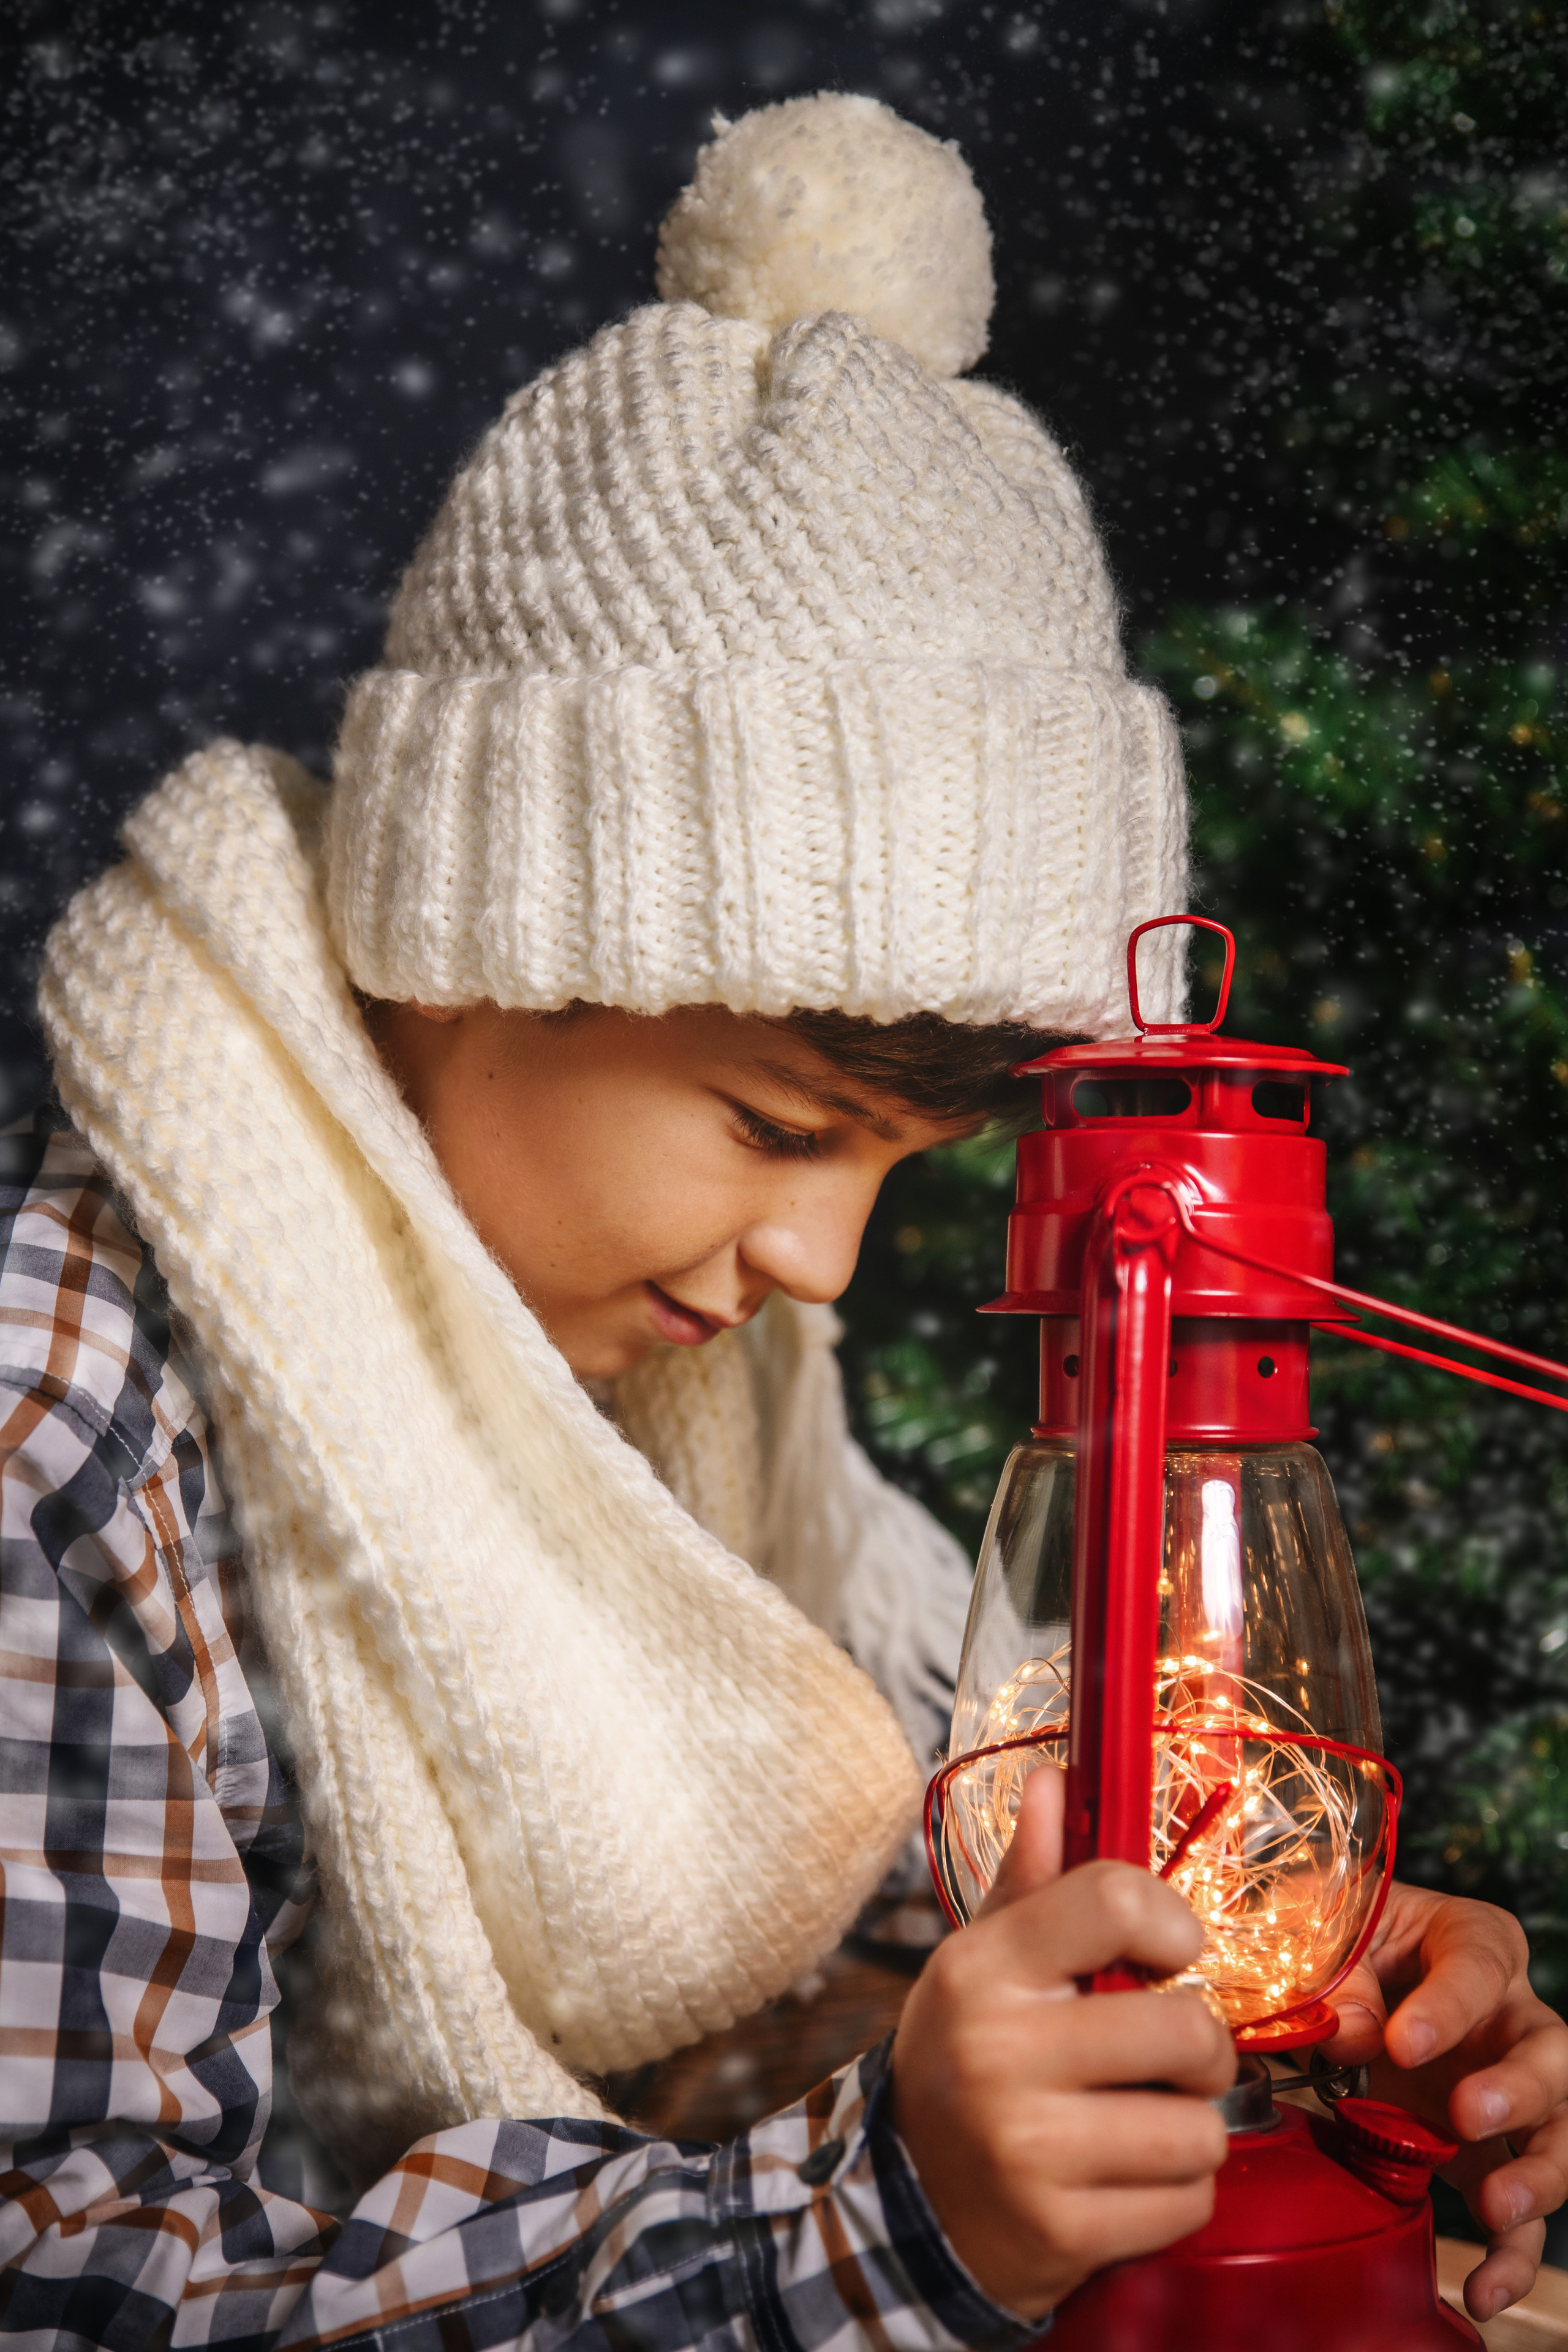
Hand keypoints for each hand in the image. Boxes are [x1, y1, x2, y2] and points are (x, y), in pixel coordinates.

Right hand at [891, 1769, 1234, 2317]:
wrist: (914, 2201)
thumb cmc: (972, 2058)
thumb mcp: (986, 1962)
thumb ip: (1035, 1878)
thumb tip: (1057, 1779)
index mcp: (984, 1967)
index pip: (1114, 1900)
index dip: (1172, 1922)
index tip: (1173, 1950)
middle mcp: (998, 2051)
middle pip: (1184, 2027)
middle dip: (1199, 2049)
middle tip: (1164, 2057)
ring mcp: (1027, 2148)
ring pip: (1199, 2128)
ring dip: (1190, 2129)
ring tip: (1140, 2122)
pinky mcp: (1061, 2230)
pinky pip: (1188, 2203)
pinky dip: (1176, 2195)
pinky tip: (1126, 2179)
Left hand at [1325, 1880, 1567, 2322]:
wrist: (1326, 1976)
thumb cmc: (1337, 1935)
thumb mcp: (1325, 1928)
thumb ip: (1339, 1975)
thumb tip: (1356, 2035)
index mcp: (1471, 1940)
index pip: (1477, 1966)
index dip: (1446, 2006)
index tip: (1400, 2042)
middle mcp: (1508, 2015)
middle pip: (1550, 2050)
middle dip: (1519, 2088)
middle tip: (1467, 2114)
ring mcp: (1509, 2089)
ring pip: (1559, 2132)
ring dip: (1537, 2176)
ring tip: (1495, 2208)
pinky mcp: (1490, 2151)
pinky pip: (1522, 2209)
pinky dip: (1511, 2252)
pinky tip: (1485, 2287)